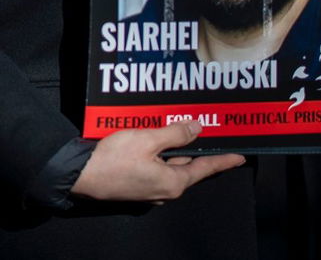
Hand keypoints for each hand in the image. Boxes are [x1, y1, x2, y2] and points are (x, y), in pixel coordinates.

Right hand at [71, 120, 244, 203]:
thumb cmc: (113, 159)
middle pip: (186, 166)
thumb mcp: (147, 140)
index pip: (205, 169)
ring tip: (175, 128)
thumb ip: (174, 133)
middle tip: (202, 131)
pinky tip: (152, 140)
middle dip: (192, 147)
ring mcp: (149, 191)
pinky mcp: (136, 186)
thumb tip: (196, 129)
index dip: (223, 161)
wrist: (81, 176)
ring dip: (172, 149)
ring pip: (168, 166)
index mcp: (173, 183)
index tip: (239, 157)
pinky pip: (155, 168)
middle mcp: (165, 191)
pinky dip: (158, 154)